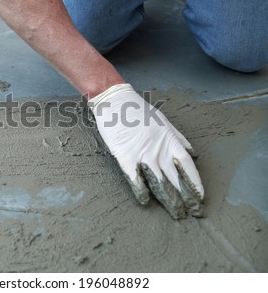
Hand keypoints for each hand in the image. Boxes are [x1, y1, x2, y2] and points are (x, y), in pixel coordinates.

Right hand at [89, 84, 203, 218]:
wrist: (115, 102)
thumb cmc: (139, 111)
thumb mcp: (164, 122)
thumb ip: (179, 139)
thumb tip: (193, 153)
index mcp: (169, 141)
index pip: (187, 166)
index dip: (195, 183)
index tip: (200, 197)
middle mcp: (159, 150)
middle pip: (176, 179)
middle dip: (187, 197)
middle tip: (194, 212)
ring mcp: (142, 155)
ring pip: (159, 182)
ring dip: (169, 199)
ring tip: (177, 213)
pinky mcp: (125, 157)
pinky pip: (135, 178)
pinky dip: (141, 190)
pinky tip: (146, 201)